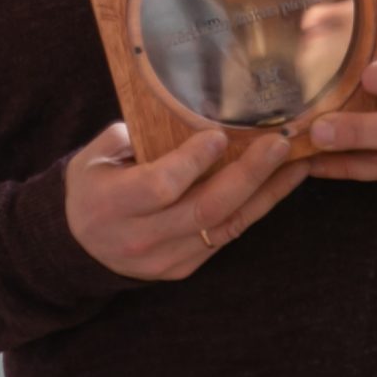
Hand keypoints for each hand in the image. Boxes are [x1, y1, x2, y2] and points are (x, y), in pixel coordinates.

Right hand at [63, 121, 306, 279]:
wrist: (79, 246)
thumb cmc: (92, 185)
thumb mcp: (95, 155)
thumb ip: (132, 135)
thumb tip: (182, 109)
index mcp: (112, 205)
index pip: (161, 187)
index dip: (193, 162)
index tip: (220, 134)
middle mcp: (141, 239)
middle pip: (205, 209)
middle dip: (248, 175)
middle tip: (279, 143)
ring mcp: (165, 259)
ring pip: (225, 226)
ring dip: (266, 193)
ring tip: (297, 161)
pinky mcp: (184, 267)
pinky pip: (226, 236)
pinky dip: (257, 208)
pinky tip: (280, 182)